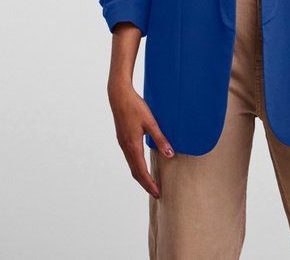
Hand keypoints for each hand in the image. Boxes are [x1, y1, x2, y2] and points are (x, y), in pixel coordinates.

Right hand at [108, 80, 174, 198]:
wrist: (119, 96)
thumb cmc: (135, 107)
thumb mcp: (151, 122)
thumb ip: (160, 139)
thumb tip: (170, 154)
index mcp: (133, 146)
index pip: (141, 171)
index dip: (150, 184)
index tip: (158, 193)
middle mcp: (126, 147)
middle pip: (135, 172)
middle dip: (146, 184)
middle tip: (156, 193)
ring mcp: (123, 143)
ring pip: (132, 165)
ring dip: (141, 176)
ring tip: (151, 182)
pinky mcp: (122, 138)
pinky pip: (130, 158)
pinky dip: (136, 167)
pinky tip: (142, 165)